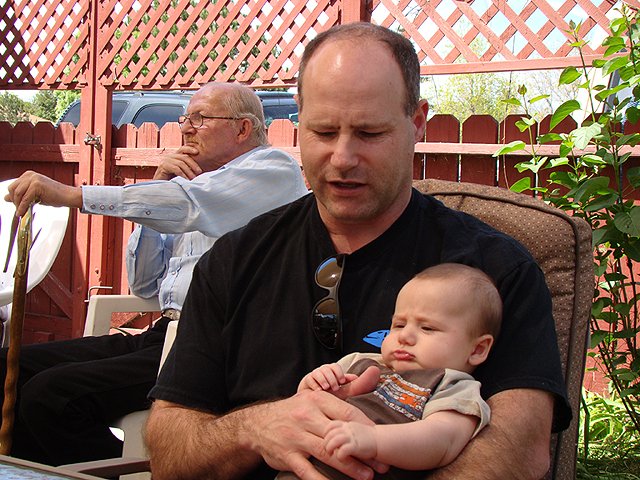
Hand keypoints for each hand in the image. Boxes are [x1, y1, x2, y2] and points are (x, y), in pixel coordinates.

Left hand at [5, 171, 82, 216]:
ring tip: (21, 212)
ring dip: (18, 205)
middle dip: (14, 201)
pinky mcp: (37, 185)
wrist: (68, 196)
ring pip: (17, 194)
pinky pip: (25, 199)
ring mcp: (33, 179)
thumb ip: (21, 195)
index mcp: (29, 175)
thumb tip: (6, 198)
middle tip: (19, 210)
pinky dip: (22, 207)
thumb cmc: (55, 195)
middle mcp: (30, 175)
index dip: (13, 198)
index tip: (17, 206)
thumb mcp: (34, 195)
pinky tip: (23, 212)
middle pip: (12, 189)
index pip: (13, 186)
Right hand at [153, 146, 201, 179]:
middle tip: (199, 172)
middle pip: (184, 157)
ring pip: (181, 163)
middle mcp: (169, 157)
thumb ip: (188, 169)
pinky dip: (183, 175)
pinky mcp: (163, 167)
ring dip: (189, 171)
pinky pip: (176, 169)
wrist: (161, 189)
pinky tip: (186, 180)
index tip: (197, 152)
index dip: (190, 148)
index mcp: (174, 157)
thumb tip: (200, 170)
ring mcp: (165, 161)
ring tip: (193, 179)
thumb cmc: (172, 181)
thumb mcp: (181, 173)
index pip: (182, 149)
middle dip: (193, 164)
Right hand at [247, 390, 383, 479]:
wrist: (258, 424)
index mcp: (316, 400)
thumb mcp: (315, 397)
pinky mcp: (287, 456)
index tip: (379, 439)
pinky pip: (307, 471)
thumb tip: (373, 376)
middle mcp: (306, 417)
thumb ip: (343, 393)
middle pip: (340, 435)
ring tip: (367, 475)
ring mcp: (295, 437)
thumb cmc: (295, 411)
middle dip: (362, 451)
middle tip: (381, 463)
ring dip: (349, 467)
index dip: (366, 427)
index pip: (347, 413)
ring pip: (326, 453)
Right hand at [299, 363, 357, 392]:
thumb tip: (356, 378)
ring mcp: (315, 373)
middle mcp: (323, 370)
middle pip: (327, 370)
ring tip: (327, 388)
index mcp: (331, 369)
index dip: (339, 373)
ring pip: (318, 373)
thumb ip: (346, 380)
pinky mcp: (307, 379)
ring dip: (323, 380)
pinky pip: (310, 379)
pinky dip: (314, 385)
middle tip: (335, 388)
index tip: (342, 382)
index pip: (335, 367)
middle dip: (332, 379)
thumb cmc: (329, 388)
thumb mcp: (338, 384)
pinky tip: (319, 390)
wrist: (314, 393)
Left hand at [324, 421, 377, 462]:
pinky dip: (339, 456)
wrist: (382, 441)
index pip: (331, 424)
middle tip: (327, 450)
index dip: (326, 432)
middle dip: (326, 442)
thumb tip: (333, 435)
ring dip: (329, 448)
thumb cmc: (367, 438)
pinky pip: (342, 451)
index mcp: (347, 424)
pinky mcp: (355, 446)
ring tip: (330, 454)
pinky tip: (343, 459)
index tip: (326, 440)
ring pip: (333, 441)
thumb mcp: (355, 429)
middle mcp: (348, 428)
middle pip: (329, 432)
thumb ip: (344, 430)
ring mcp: (352, 436)